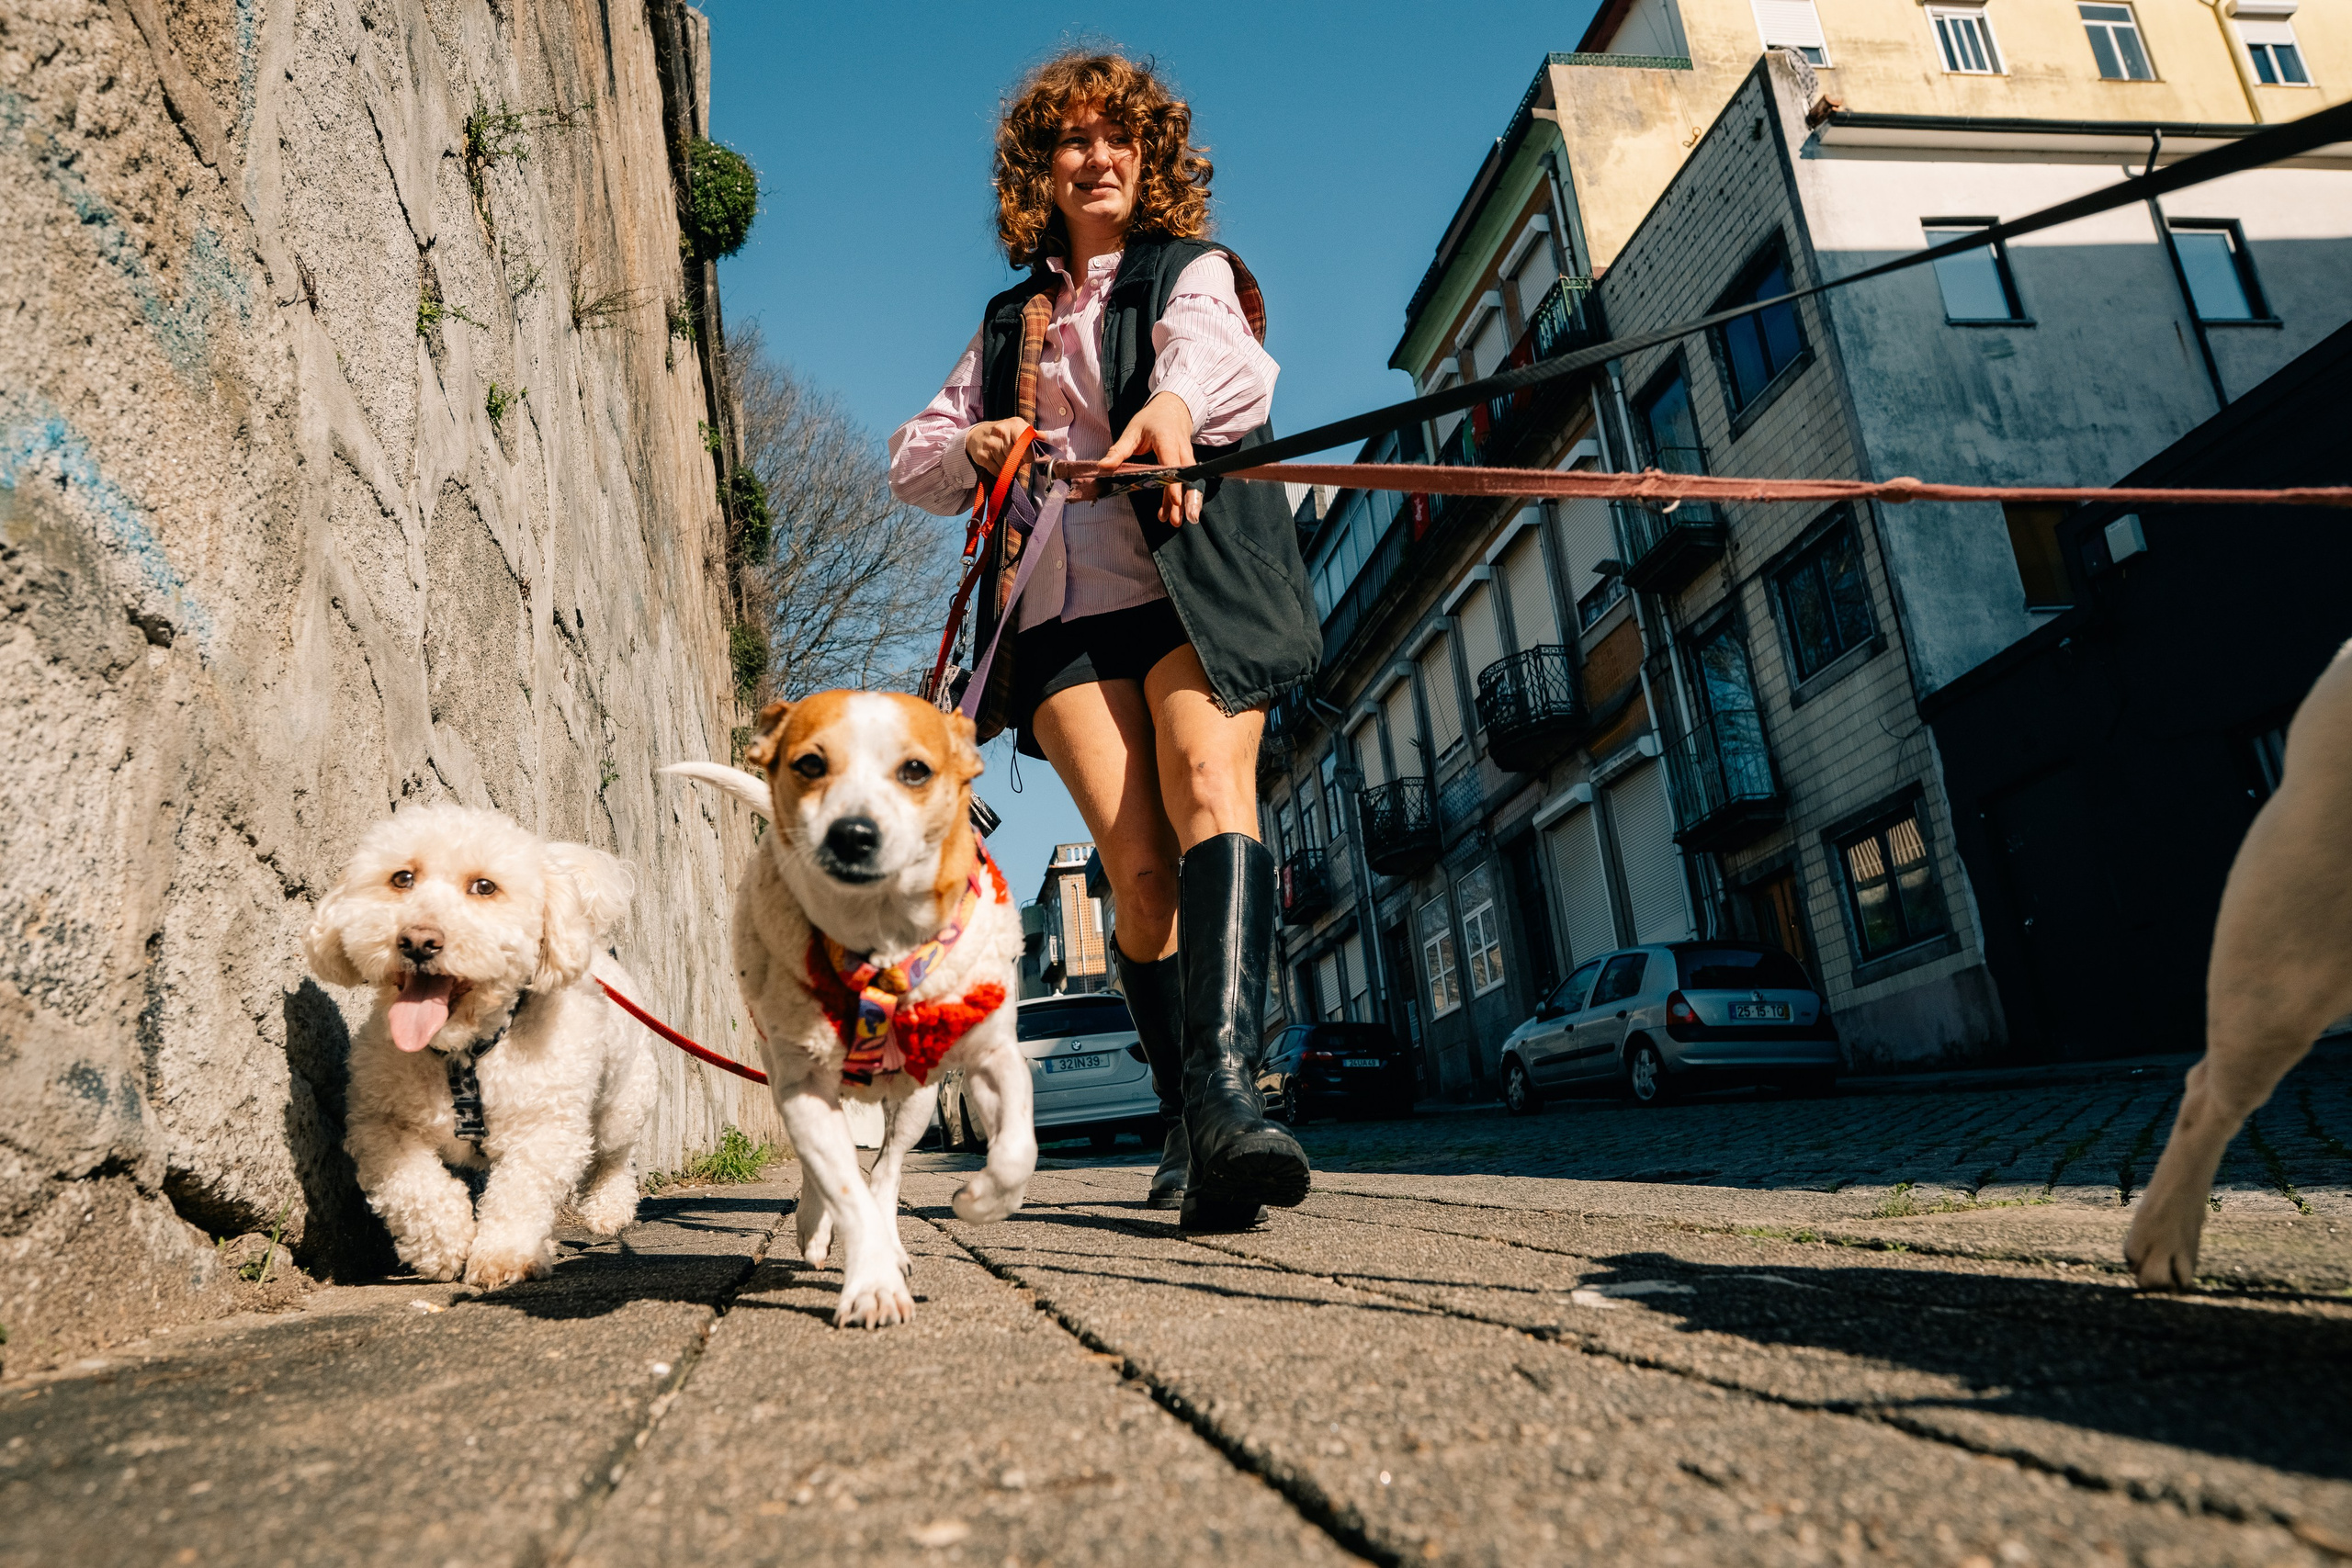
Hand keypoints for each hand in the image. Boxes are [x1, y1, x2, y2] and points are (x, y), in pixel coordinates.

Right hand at [963, 417, 1030, 478]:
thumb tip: (1044, 438)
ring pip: (1008, 466)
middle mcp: (1001, 432)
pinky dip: (999, 471)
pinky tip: (996, 461)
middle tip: (1014, 456)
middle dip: (1018, 461)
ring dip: (1009, 466)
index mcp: (1014, 424)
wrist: (976, 435)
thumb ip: (1032, 434)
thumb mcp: (1017, 428)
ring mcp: (990, 444)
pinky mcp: (982, 456)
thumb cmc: (1002, 433)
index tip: (1027, 456)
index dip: (1029, 455)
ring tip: (1004, 457)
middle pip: (1018, 458)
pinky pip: (997, 471)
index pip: (1027, 445)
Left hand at [1099, 390, 1200, 525]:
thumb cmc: (1151, 419)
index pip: (1172, 464)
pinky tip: (1172, 512)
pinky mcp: (1188, 465)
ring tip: (1175, 522)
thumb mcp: (1132, 431)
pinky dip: (1183, 498)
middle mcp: (1181, 450)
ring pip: (1190, 482)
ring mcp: (1187, 458)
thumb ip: (1119, 450)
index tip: (1175, 500)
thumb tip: (1103, 467)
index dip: (1174, 483)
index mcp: (1167, 440)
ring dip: (1186, 503)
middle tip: (1179, 520)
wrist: (1174, 409)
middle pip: (1186, 478)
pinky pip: (1188, 482)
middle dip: (1185, 500)